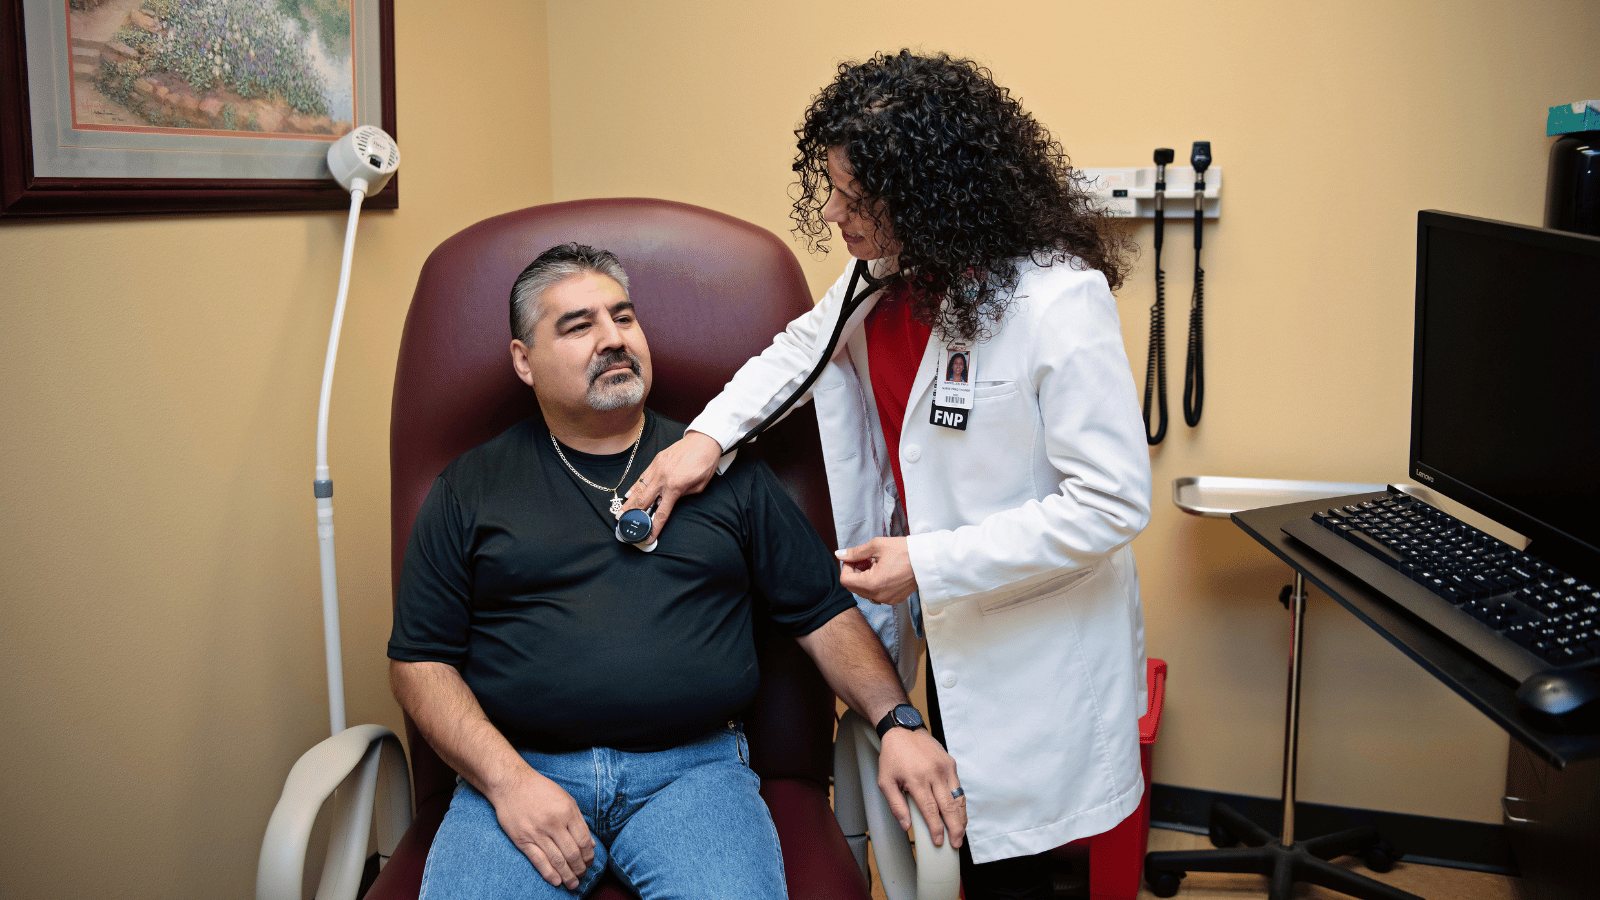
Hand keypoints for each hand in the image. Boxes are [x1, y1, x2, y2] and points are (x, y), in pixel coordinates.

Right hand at [487, 767, 595, 889]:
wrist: (511, 784)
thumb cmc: (540, 790)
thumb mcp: (565, 799)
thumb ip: (579, 821)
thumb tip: (591, 843)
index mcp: (567, 811)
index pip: (583, 840)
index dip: (589, 855)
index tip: (590, 862)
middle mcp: (553, 823)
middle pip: (572, 853)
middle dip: (579, 868)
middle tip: (582, 875)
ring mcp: (537, 833)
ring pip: (557, 860)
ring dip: (567, 875)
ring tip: (573, 883)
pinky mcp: (522, 840)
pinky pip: (538, 860)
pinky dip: (549, 873)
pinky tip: (556, 881)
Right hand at [619, 430, 722, 543]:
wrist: (704, 441)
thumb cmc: (704, 464)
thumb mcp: (699, 487)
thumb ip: (683, 496)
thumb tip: (670, 501)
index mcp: (675, 488)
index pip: (661, 513)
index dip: (654, 528)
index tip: (649, 537)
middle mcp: (663, 479)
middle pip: (643, 501)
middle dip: (631, 514)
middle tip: (622, 522)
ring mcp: (657, 468)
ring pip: (639, 488)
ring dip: (629, 502)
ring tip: (620, 511)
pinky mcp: (656, 461)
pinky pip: (642, 476)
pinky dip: (635, 486)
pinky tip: (630, 493)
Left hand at [836, 537, 917, 603]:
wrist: (928, 560)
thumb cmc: (904, 551)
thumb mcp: (876, 546)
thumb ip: (855, 552)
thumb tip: (839, 555)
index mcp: (872, 584)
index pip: (845, 580)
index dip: (847, 566)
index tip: (857, 557)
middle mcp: (878, 596)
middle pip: (854, 587)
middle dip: (856, 571)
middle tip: (868, 558)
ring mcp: (887, 599)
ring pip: (865, 590)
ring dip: (866, 577)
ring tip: (878, 563)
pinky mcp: (895, 599)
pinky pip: (877, 593)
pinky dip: (876, 583)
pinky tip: (886, 570)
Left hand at [877, 727, 965, 848]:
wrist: (903, 730)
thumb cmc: (893, 757)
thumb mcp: (885, 781)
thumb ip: (896, 805)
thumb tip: (906, 826)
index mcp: (916, 779)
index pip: (930, 810)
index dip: (936, 829)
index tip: (939, 841)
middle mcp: (934, 774)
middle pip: (948, 807)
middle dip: (954, 828)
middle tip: (956, 843)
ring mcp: (945, 768)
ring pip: (958, 798)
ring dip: (961, 818)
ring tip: (961, 833)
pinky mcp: (951, 764)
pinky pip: (958, 787)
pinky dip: (960, 803)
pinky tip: (959, 814)